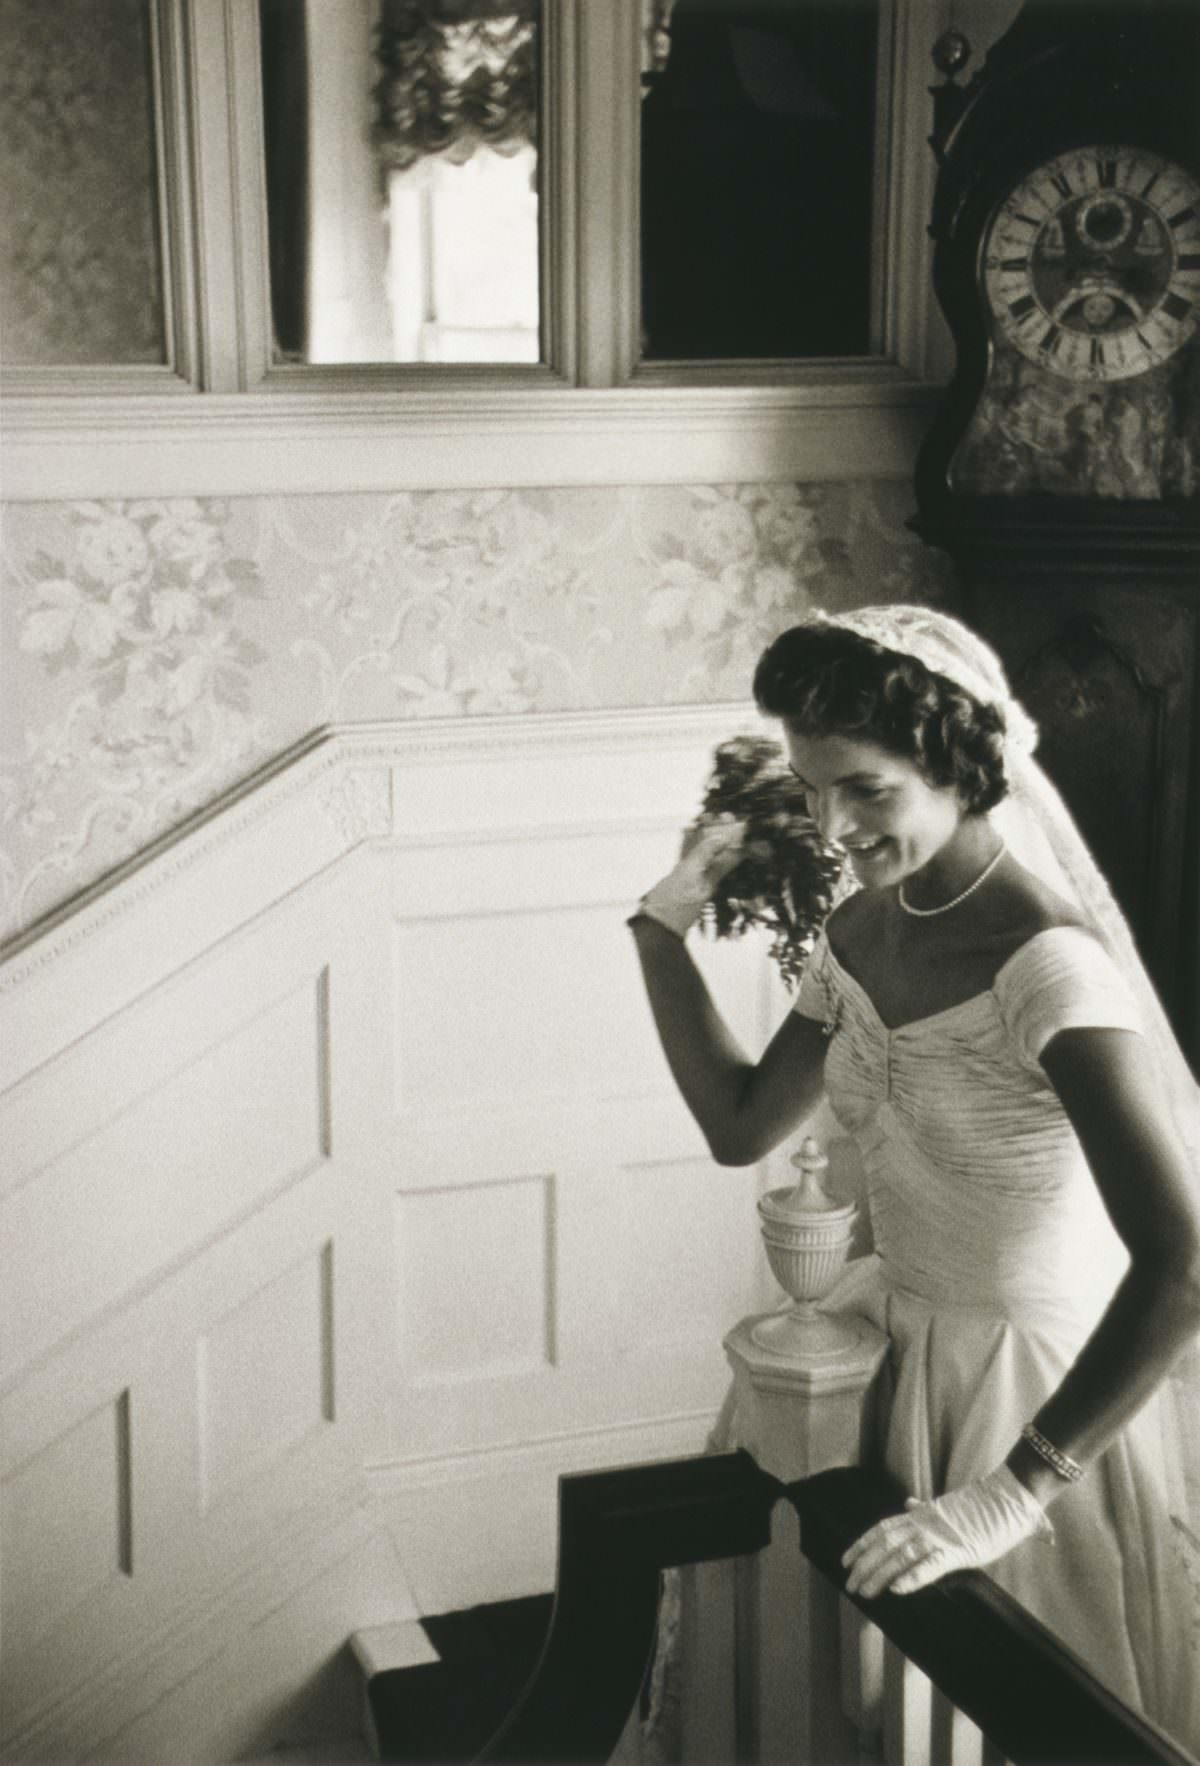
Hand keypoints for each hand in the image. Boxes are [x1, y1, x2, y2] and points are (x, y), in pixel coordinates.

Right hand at [636, 815, 746, 937]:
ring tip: (704, 817)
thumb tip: (723, 837)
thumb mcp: (689, 875)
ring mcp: (692, 877)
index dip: (735, 836)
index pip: (731, 852)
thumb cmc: (672, 904)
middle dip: (720, 831)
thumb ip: (705, 854)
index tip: (734, 819)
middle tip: (719, 814)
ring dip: (705, 835)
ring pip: (703, 852)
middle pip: (718, 849)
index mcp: (713, 875)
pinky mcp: (679, 880)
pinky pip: (688, 858)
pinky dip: (689, 844)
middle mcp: (706, 875)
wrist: (655, 925)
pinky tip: (686, 833)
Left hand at [841, 1466, 1051, 1598]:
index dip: (862, 1544)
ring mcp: (940, 1537)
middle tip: (850, 1585)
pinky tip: (897, 1590)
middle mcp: (925, 1525)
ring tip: (864, 1592)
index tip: (845, 1559)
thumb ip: (924, 1507)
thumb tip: (908, 1501)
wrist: (1010, 1495)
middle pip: (885, 1544)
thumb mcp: (946, 1506)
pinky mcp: (960, 1551)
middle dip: (865, 1566)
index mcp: (922, 1515)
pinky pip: (931, 1566)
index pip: (883, 1528)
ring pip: (902, 1556)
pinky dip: (913, 1577)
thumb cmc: (982, 1505)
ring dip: (881, 1575)